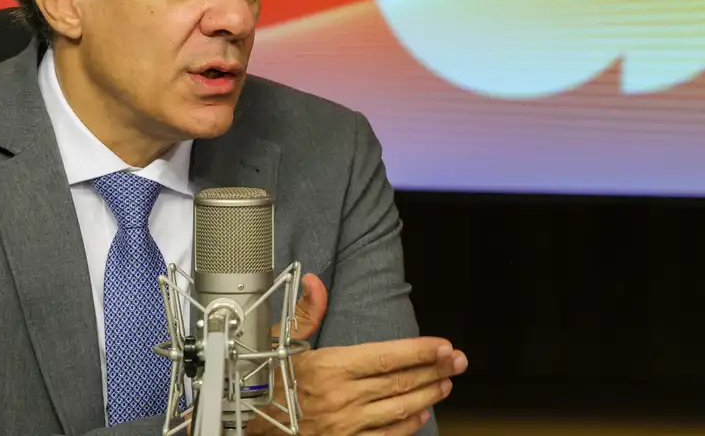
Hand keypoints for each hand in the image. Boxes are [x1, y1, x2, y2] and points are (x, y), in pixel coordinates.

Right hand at [248, 274, 467, 435]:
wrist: (246, 426)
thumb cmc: (265, 384)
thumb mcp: (282, 345)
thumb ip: (306, 314)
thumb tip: (315, 282)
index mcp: (327, 367)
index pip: (386, 357)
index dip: (420, 351)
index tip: (444, 345)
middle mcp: (339, 398)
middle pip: (399, 383)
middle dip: (434, 370)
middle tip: (458, 361)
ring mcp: (344, 426)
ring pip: (398, 410)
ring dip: (427, 395)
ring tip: (445, 383)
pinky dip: (407, 426)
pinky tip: (421, 414)